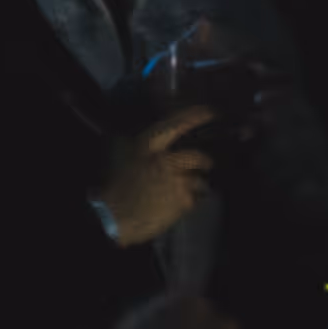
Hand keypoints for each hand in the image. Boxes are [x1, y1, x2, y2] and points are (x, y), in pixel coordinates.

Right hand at [94, 106, 215, 247]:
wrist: (116, 217)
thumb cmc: (118, 186)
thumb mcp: (125, 157)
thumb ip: (145, 148)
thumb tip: (163, 141)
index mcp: (147, 146)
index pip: (176, 125)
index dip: (195, 116)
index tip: (211, 111)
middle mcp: (165, 160)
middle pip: (197, 156)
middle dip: (203, 162)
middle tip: (205, 165)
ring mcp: (177, 181)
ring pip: (198, 180)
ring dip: (193, 186)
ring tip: (179, 193)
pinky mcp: (184, 200)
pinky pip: (195, 198)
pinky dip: (190, 201)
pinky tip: (175, 206)